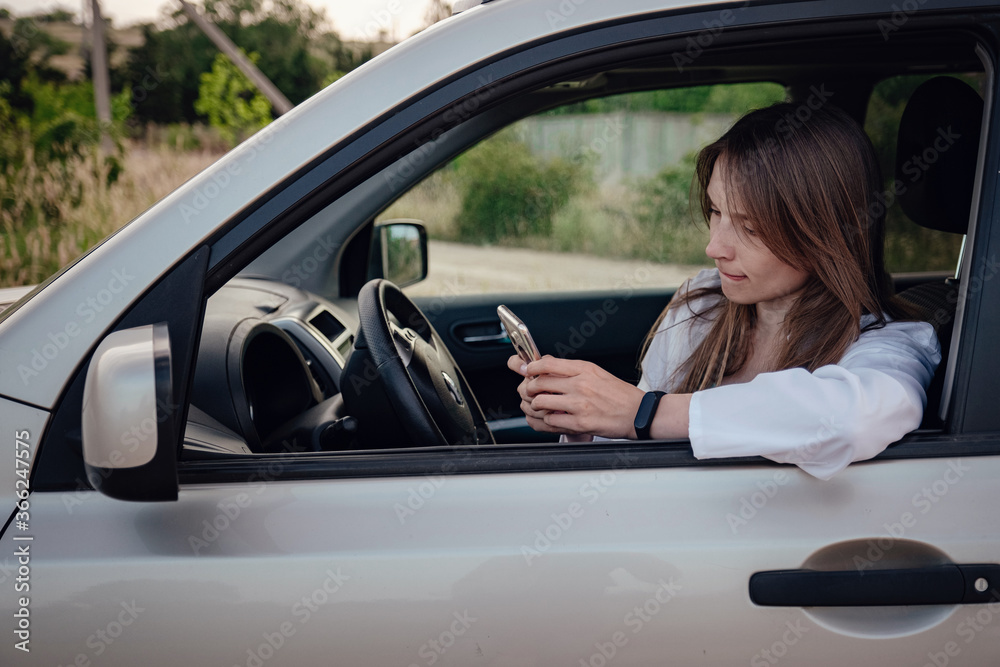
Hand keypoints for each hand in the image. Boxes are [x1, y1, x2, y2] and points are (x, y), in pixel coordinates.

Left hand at [507, 355, 644, 437]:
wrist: (637, 413)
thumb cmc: (619, 394)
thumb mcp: (596, 373)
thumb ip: (572, 369)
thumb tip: (547, 364)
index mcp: (584, 369)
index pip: (548, 363)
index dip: (531, 367)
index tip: (527, 370)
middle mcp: (580, 384)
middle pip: (539, 382)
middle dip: (529, 387)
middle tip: (529, 390)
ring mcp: (579, 404)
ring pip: (540, 401)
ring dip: (536, 405)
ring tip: (540, 405)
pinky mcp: (579, 423)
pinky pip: (550, 420)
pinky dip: (547, 420)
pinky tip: (552, 417)